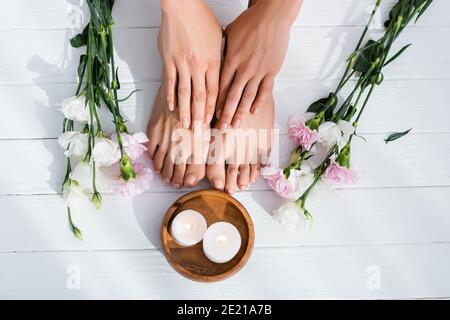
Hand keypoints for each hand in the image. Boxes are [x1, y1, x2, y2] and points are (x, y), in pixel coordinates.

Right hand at [158, 0, 221, 127]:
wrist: (182, 6)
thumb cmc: (201, 18)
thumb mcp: (218, 38)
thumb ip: (219, 57)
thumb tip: (220, 70)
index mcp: (214, 61)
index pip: (215, 91)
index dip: (214, 108)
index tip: (215, 121)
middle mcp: (199, 66)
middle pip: (201, 97)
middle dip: (201, 116)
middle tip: (201, 132)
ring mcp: (183, 64)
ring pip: (185, 93)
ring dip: (186, 111)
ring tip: (187, 126)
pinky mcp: (169, 60)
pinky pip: (170, 82)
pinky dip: (171, 96)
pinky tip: (172, 108)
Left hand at [216, 0, 301, 129]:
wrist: (272, 16)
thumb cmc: (250, 21)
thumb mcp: (229, 34)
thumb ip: (222, 50)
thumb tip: (214, 59)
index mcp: (231, 60)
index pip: (221, 86)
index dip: (216, 102)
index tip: (211, 114)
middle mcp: (243, 68)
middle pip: (232, 96)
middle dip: (225, 114)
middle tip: (221, 128)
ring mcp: (258, 71)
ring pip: (247, 97)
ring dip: (240, 113)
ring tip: (235, 125)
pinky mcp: (272, 70)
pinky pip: (265, 90)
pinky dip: (259, 102)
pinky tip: (254, 112)